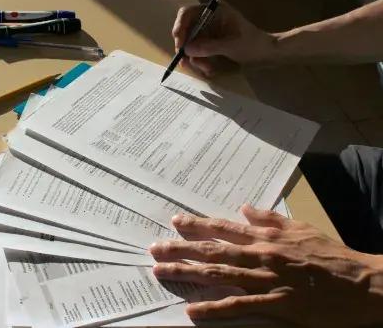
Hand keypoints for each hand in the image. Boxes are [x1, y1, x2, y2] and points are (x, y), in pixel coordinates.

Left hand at [150, 204, 382, 326]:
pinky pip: (238, 306)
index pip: (224, 229)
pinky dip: (213, 307)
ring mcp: (266, 280)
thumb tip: (244, 208)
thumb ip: (269, 219)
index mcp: (266, 238)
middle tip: (154, 247)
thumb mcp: (300, 228)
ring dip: (187, 272)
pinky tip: (192, 309)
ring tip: (160, 271)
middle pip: (213, 250)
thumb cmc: (332, 256)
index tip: (175, 221)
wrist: (364, 284)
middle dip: (181, 248)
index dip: (198, 225)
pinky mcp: (275, 304)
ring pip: (218, 274)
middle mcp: (261, 255)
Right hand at [173, 2, 275, 76]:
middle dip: (185, 48)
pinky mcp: (208, 44)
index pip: (188, 13)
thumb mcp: (230, 45)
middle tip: (184, 62)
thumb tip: (187, 49)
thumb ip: (208, 47)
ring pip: (190, 45)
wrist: (266, 54)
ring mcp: (207, 32)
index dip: (180, 26)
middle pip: (185, 31)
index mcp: (214, 11)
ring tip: (207, 69)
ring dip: (195, 59)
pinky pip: (197, 53)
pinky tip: (209, 70)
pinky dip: (200, 62)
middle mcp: (207, 20)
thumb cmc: (252, 44)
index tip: (180, 42)